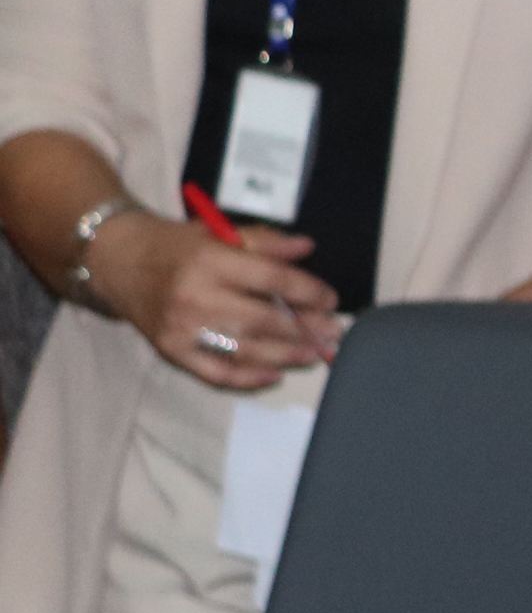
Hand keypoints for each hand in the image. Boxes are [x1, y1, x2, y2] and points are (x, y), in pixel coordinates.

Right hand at [87, 209, 338, 389]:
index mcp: (210, 262)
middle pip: (263, 320)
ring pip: (245, 350)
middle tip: (333, 332)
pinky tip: (274, 375)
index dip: (307, 291)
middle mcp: (195, 297)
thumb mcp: (218, 233)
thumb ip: (264, 242)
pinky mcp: (170, 351)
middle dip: (305, 328)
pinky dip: (247, 378)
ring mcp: (181, 329)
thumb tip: (307, 248)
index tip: (330, 299)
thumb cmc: (178, 247)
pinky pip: (215, 372)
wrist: (117, 262)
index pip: (271, 280)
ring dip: (286, 355)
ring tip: (314, 353)